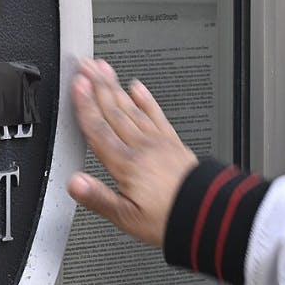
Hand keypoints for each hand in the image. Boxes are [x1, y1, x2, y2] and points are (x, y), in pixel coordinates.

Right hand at [68, 58, 197, 246]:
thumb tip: (74, 183)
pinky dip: (145, 99)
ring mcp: (158, 142)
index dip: (85, 104)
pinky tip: (137, 87)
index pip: (99, 128)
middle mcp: (141, 147)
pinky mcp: (173, 143)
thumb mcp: (127, 218)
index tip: (77, 84)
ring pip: (131, 107)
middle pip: (113, 111)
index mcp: (126, 164)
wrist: (210, 216)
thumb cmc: (170, 219)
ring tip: (104, 69)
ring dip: (115, 87)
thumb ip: (98, 198)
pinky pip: (156, 115)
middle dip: (97, 86)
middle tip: (85, 65)